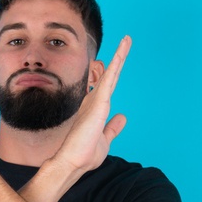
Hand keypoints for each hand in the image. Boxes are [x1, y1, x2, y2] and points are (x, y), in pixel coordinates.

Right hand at [54, 36, 131, 172]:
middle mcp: (94, 101)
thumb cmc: (85, 153)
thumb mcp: (105, 138)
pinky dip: (116, 64)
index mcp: (96, 108)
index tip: (117, 60)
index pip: (107, 86)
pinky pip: (110, 78)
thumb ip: (113, 127)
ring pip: (110, 73)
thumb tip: (122, 117)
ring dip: (120, 56)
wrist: (73, 161)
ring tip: (127, 40)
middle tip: (125, 41)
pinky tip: (122, 52)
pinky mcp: (99, 102)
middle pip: (109, 75)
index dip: (113, 72)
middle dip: (117, 58)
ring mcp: (96, 100)